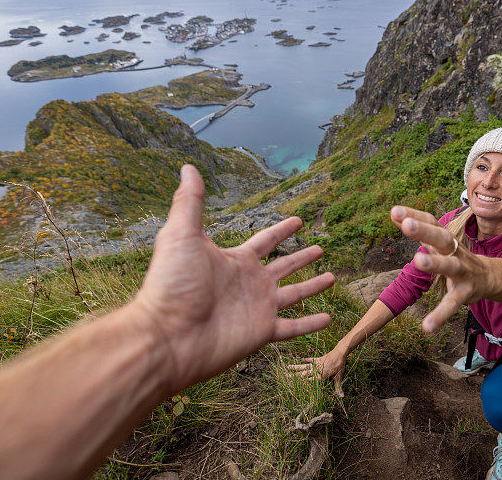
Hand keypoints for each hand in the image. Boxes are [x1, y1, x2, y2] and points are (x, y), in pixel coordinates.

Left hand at [133, 165, 334, 392]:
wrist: (168, 335)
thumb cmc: (172, 284)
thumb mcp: (181, 235)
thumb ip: (190, 202)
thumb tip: (187, 167)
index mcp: (235, 260)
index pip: (265, 240)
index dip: (282, 229)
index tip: (299, 220)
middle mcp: (250, 283)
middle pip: (284, 267)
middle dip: (302, 257)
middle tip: (321, 248)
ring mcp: (257, 308)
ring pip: (294, 295)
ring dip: (313, 287)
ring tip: (333, 277)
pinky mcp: (261, 332)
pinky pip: (293, 327)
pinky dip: (311, 324)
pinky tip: (329, 319)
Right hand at [287, 349, 346, 397]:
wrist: (339, 353)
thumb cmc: (339, 366)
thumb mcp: (339, 377)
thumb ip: (338, 387)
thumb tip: (342, 396)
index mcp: (320, 376)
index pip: (309, 381)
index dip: (302, 384)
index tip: (293, 386)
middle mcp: (316, 370)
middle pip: (303, 374)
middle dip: (294, 376)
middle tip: (285, 376)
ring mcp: (316, 364)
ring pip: (304, 366)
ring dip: (295, 367)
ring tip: (287, 367)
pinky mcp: (318, 359)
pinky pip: (310, 360)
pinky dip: (306, 360)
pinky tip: (300, 359)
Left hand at [390, 206, 496, 333]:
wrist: (490, 277)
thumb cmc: (455, 256)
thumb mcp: (439, 242)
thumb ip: (418, 229)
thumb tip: (394, 211)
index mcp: (446, 239)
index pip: (431, 222)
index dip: (414, 215)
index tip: (394, 211)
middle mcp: (455, 251)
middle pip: (441, 238)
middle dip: (424, 230)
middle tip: (407, 224)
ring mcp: (462, 271)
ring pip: (450, 265)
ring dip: (435, 263)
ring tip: (417, 261)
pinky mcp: (465, 293)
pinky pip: (452, 303)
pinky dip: (440, 315)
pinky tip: (427, 327)